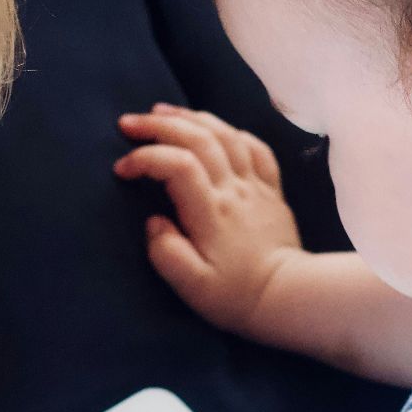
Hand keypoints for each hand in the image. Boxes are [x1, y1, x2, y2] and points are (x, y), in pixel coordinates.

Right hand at [114, 104, 306, 336]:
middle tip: (128, 124)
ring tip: (163, 113)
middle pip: (199, 138)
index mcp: (212, 212)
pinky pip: (256, 148)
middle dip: (159, 126)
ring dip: (192, 117)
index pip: (177, 166)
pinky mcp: (272, 190)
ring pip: (226, 134)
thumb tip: (153, 222)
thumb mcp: (193, 288)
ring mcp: (256, 186)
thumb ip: (166, 253)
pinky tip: (215, 129)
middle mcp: (234, 190)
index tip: (122, 170)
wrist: (289, 298)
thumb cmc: (237, 296)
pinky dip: (232, 131)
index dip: (145, 159)